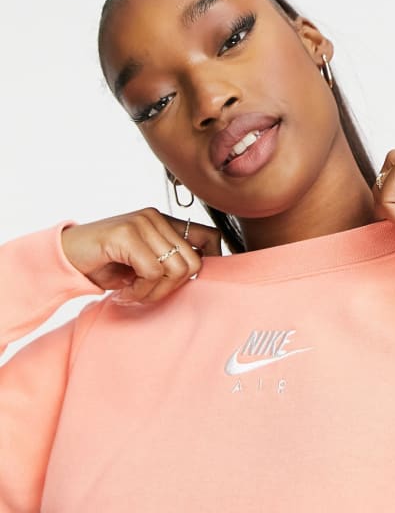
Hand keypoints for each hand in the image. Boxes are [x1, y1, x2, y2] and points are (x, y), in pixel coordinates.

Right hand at [61, 207, 221, 303]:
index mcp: (164, 222)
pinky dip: (140, 290)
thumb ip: (169, 263)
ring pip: (176, 269)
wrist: (65, 257)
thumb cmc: (106, 264)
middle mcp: (155, 217)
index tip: (192, 282)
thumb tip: (198, 275)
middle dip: (174, 288)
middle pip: (194, 262)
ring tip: (136, 293)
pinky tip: (125, 291)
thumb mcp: (144, 264)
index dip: (212, 261)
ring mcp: (141, 223)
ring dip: (155, 292)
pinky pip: (152, 272)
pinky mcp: (126, 234)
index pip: (210, 236)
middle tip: (149, 294)